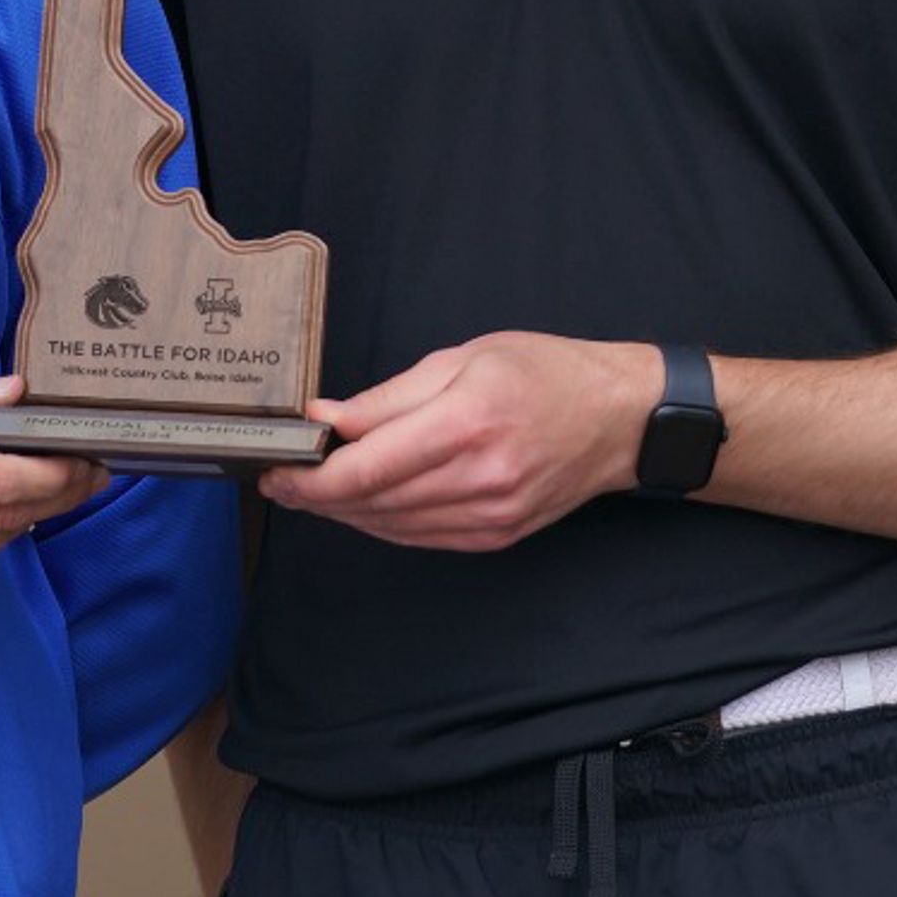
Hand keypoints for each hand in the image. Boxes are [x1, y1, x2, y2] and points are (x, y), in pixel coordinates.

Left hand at [256, 333, 658, 550]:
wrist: (620, 418)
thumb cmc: (546, 373)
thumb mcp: (464, 358)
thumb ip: (390, 396)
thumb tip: (327, 418)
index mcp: (467, 422)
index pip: (368, 467)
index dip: (312, 477)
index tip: (277, 470)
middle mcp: (480, 477)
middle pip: (373, 502)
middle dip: (318, 495)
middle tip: (282, 481)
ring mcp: (491, 514)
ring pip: (392, 526)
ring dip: (346, 512)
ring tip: (315, 491)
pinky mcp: (497, 535)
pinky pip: (421, 538)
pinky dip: (384, 523)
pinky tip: (363, 504)